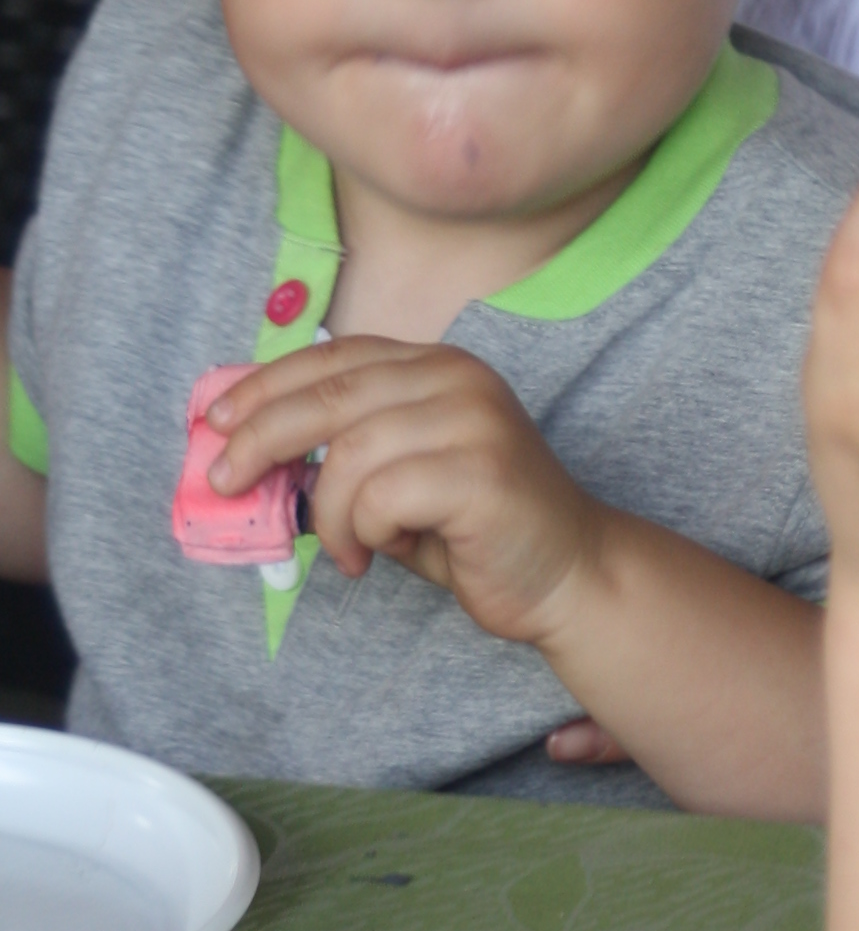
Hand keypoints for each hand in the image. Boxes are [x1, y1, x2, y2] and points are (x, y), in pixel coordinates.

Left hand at [207, 337, 599, 648]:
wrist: (569, 574)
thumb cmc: (474, 529)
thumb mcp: (400, 474)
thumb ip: (344, 450)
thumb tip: (247, 451)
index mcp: (439, 367)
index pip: (335, 357)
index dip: (267, 384)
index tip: (216, 419)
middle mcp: (459, 379)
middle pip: (329, 394)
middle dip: (260, 439)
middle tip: (225, 482)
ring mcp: (474, 421)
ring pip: (349, 455)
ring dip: (330, 514)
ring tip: (348, 549)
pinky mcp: (480, 473)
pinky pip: (381, 497)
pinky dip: (363, 534)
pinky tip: (379, 555)